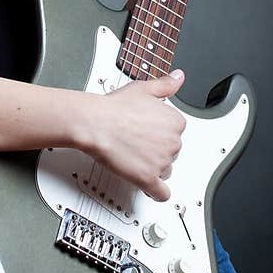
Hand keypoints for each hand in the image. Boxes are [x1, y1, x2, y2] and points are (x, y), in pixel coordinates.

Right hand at [84, 70, 186, 201]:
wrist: (94, 123)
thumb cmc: (113, 107)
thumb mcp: (143, 88)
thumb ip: (165, 85)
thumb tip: (178, 78)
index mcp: (175, 121)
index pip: (176, 133)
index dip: (160, 133)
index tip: (148, 132)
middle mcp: (173, 142)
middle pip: (171, 153)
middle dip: (156, 151)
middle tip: (137, 143)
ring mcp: (161, 162)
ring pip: (165, 171)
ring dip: (153, 168)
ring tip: (135, 159)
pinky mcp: (147, 178)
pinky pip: (161, 193)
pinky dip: (158, 193)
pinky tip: (152, 189)